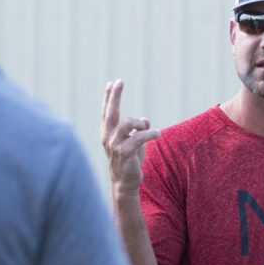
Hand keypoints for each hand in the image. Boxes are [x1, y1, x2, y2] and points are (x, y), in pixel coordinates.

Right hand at [100, 79, 160, 195]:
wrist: (125, 183)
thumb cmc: (129, 160)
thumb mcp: (133, 141)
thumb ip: (137, 129)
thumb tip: (145, 120)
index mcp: (107, 132)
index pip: (107, 111)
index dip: (109, 97)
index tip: (112, 83)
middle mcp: (108, 137)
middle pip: (111, 112)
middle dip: (114, 96)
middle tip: (119, 81)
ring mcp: (115, 145)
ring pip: (127, 123)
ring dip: (140, 123)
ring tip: (147, 127)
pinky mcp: (125, 153)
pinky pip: (138, 138)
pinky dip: (150, 133)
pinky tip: (157, 134)